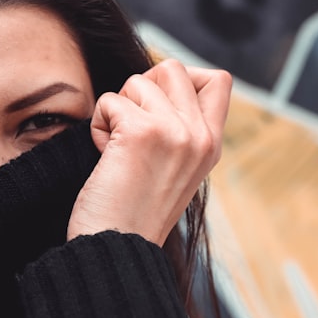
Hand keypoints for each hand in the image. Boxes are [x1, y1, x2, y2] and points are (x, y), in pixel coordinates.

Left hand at [67, 59, 230, 245]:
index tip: (156, 111)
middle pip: (173, 68)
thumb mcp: (174, 169)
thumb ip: (179, 131)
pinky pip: (110, 101)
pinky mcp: (142, 132)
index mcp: (211, 146)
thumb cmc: (131, 213)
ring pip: (139, 80)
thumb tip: (158, 85)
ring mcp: (175, 132)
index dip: (181, 81)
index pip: (218, 80)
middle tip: (130, 130)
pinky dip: (98, 125)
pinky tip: (105, 157)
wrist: (114, 248)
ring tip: (116, 149)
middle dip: (141, 91)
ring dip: (117, 110)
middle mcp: (200, 136)